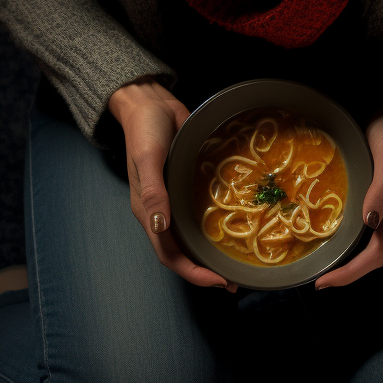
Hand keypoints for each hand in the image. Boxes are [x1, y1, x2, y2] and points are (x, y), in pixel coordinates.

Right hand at [108, 78, 237, 292]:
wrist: (149, 101)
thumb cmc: (144, 129)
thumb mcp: (148, 158)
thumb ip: (154, 192)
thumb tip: (161, 226)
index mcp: (148, 212)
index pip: (169, 255)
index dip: (192, 272)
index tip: (217, 280)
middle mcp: (162, 211)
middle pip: (183, 252)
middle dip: (206, 270)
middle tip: (235, 279)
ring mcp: (175, 198)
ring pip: (193, 235)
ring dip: (211, 252)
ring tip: (237, 262)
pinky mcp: (187, 184)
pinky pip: (200, 211)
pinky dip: (214, 224)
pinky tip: (234, 224)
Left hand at [314, 93, 382, 289]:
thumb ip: (381, 189)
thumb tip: (370, 223)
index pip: (376, 257)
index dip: (351, 273)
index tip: (324, 283)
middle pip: (371, 257)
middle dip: (346, 273)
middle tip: (317, 281)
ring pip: (365, 244)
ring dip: (345, 258)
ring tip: (319, 263)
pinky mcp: (375, 196)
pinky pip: (360, 227)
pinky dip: (345, 238)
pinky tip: (326, 233)